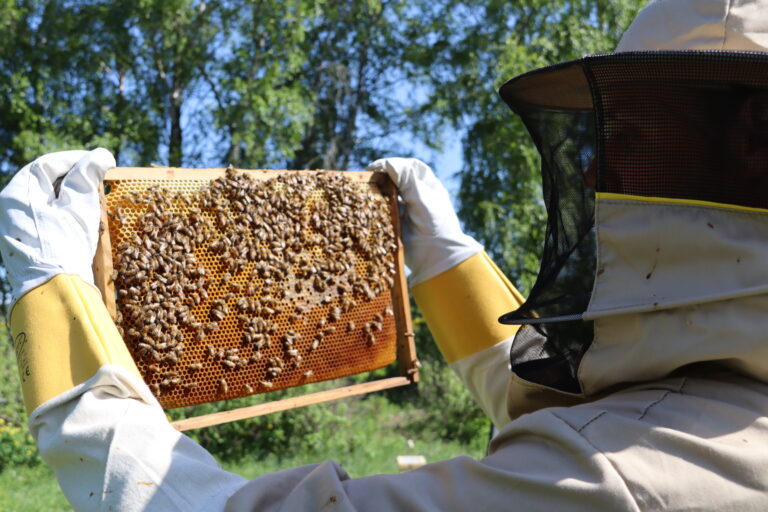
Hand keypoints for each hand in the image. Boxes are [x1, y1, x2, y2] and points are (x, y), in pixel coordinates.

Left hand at [0, 148, 113, 301]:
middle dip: (72, 179)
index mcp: (16, 194)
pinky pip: (42, 219)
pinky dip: (62, 215)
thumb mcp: (80, 206)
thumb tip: (100, 155)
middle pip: (42, 182)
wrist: (53, 292)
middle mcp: (8, 208)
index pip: (46, 164)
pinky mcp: (23, 244)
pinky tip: (79, 222)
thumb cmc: (65, 246)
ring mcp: (13, 227)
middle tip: (98, 181)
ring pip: (43, 201)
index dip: (75, 159)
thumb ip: (87, 176)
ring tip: (93, 201)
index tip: (98, 162)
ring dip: (68, 197)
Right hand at [367, 157, 481, 285]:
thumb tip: (387, 164)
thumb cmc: (435, 224)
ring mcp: (408, 211)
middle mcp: (418, 197)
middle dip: (383, 177)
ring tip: (367, 192)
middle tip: (369, 178)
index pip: (411, 167)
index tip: (378, 167)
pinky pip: (386, 212)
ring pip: (390, 196)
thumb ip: (406, 179)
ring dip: (378, 192)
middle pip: (398, 180)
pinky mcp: (399, 224)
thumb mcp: (421, 198)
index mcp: (428, 187)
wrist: (437, 255)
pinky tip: (369, 207)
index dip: (394, 164)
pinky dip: (377, 208)